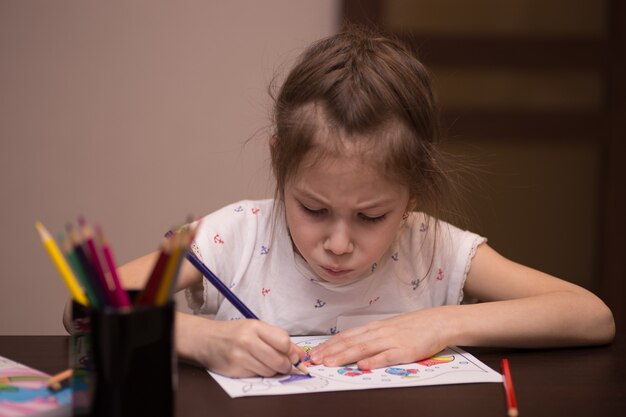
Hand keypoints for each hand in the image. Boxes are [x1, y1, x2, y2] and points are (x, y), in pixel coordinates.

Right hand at [177, 314, 305, 376]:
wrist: (205, 339)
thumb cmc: (234, 332)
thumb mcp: (255, 328)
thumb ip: (278, 339)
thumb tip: (300, 355)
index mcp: (255, 326)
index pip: (283, 341)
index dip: (290, 350)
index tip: (290, 354)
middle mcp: (247, 341)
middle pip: (279, 360)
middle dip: (285, 365)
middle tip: (283, 364)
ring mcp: (239, 357)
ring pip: (269, 371)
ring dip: (272, 370)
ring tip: (265, 362)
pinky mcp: (234, 371)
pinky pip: (257, 376)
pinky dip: (259, 373)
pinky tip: (253, 365)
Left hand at [309, 307, 450, 369]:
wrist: (437, 322)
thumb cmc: (413, 327)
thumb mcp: (388, 329)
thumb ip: (371, 337)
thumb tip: (351, 345)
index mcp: (374, 328)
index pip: (346, 336)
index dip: (329, 344)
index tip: (315, 352)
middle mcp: (379, 333)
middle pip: (350, 342)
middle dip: (330, 351)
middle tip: (314, 360)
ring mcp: (391, 341)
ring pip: (363, 348)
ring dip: (344, 356)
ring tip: (330, 363)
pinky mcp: (405, 351)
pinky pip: (387, 356)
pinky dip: (374, 361)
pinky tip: (362, 366)